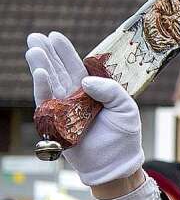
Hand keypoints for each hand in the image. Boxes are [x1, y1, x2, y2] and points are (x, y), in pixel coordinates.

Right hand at [25, 32, 143, 186]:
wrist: (117, 164)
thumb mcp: (126, 108)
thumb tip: (86, 80)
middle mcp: (74, 98)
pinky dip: (43, 88)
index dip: (65, 52)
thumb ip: (111, 90)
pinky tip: (39, 73)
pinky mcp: (56, 123)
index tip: (55, 36)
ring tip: (34, 50)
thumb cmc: (124, 136)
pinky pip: (47, 104)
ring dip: (41, 67)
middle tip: (35, 36)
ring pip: (49, 84)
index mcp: (91, 91)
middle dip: (47, 54)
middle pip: (58, 72)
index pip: (76, 68)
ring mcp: (64, 110)